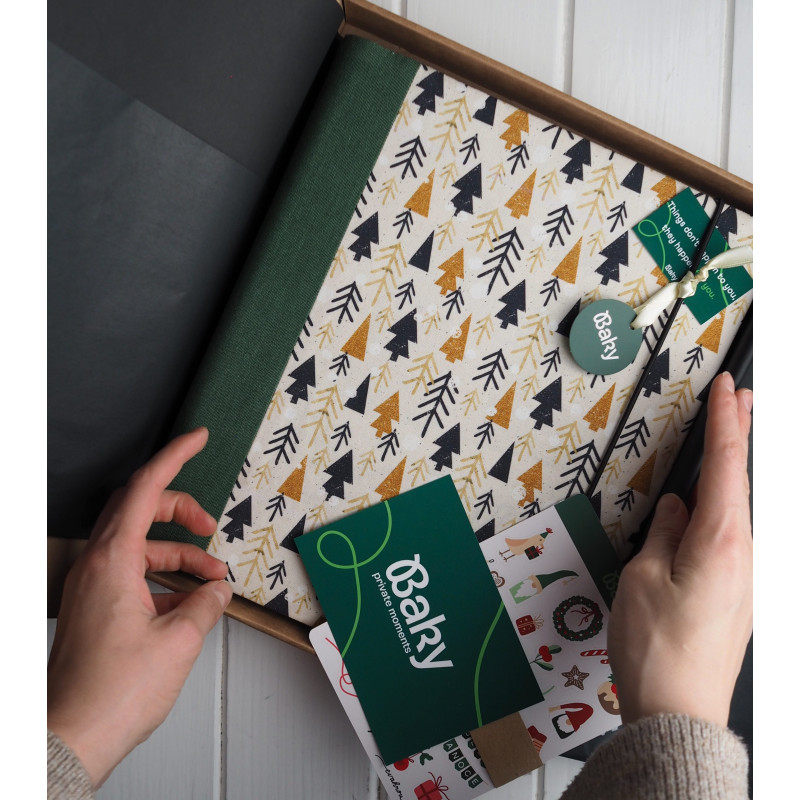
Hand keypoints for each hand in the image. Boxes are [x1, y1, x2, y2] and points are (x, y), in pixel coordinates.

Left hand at [47, 428, 232, 787]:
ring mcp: (90, 587)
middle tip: (209, 522)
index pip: (143, 489)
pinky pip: (132, 574)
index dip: (174, 457)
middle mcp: (94, 566)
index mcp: (110, 561)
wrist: (72, 738)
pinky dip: (163, 579)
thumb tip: (216, 589)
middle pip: (138, 511)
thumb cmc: (113, 693)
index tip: (196, 438)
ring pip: (139, 546)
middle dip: (180, 510)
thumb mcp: (179, 641)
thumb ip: (205, 603)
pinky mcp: (94, 608)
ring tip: (212, 577)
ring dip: (178, 554)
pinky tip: (188, 601)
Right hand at [608, 371, 751, 727]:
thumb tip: (673, 510)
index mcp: (722, 542)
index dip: (726, 420)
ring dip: (729, 472)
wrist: (680, 712)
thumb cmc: (658, 651)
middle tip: (739, 399)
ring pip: (737, 509)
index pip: (726, 464)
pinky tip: (707, 505)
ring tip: (725, 440)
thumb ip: (662, 534)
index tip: (727, 390)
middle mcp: (745, 556)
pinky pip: (731, 536)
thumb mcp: (643, 578)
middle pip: (742, 481)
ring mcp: (747, 577)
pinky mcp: (737, 594)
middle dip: (741, 435)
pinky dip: (722, 507)